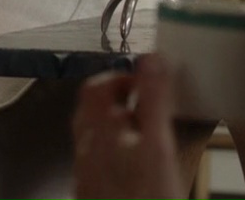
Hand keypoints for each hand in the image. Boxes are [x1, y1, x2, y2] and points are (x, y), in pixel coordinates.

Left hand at [71, 56, 184, 199]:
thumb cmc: (145, 199)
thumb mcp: (158, 144)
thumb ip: (153, 99)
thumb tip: (152, 59)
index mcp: (100, 131)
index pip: (97, 87)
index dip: (119, 76)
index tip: (144, 79)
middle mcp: (86, 151)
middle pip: (93, 112)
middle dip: (118, 102)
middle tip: (146, 104)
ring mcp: (87, 176)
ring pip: (96, 139)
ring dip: (118, 129)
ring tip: (146, 134)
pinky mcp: (93, 195)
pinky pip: (100, 165)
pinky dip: (118, 155)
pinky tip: (138, 168)